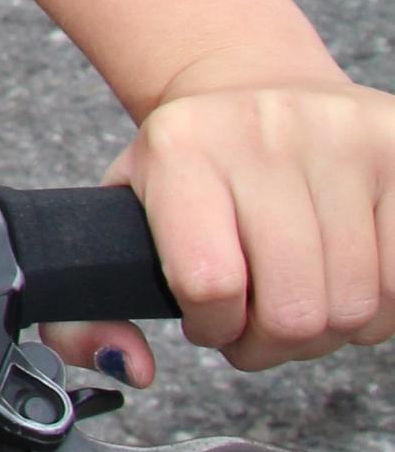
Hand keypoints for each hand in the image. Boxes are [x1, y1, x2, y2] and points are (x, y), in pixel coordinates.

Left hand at [44, 77, 394, 382]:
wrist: (255, 84)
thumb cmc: (193, 170)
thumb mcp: (120, 222)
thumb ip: (85, 315)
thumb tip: (128, 367)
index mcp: (180, 147)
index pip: (209, 285)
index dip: (215, 327)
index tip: (210, 317)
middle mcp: (262, 131)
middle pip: (294, 312)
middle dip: (273, 342)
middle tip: (259, 319)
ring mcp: (341, 135)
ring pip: (357, 306)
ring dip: (330, 328)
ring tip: (298, 293)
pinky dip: (379, 303)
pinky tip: (345, 273)